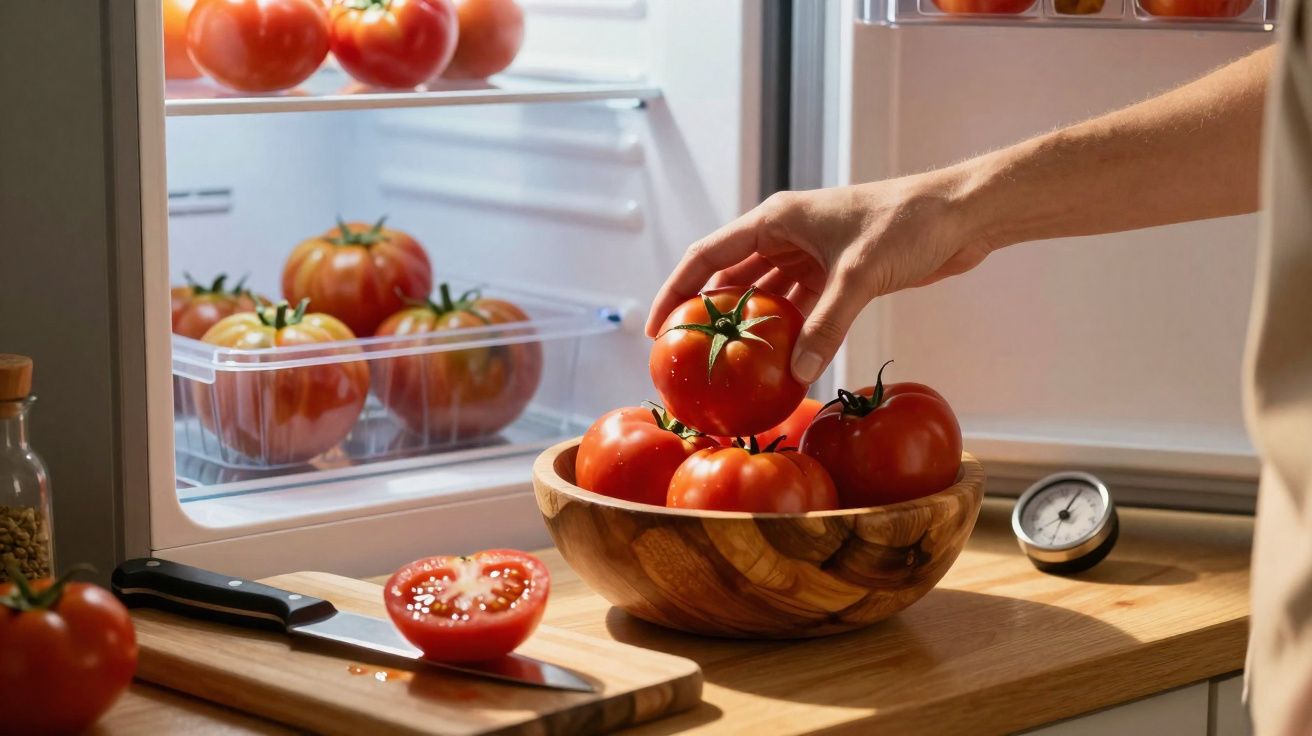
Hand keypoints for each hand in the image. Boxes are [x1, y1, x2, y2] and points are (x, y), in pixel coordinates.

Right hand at [645, 169, 998, 383]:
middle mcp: (786, 235)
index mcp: (777, 219)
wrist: (961, 215)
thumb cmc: (908, 223)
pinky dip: (787, 331)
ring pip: (764, 294)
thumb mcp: (860, 274)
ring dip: (748, 326)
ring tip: (725, 363)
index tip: (656, 327)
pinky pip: (797, 306)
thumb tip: (796, 372)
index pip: (708, 255)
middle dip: (708, 313)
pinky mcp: (836, 274)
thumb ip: (826, 325)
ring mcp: (810, 255)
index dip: (676, 289)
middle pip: (730, 277)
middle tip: (686, 353)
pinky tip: (778, 359)